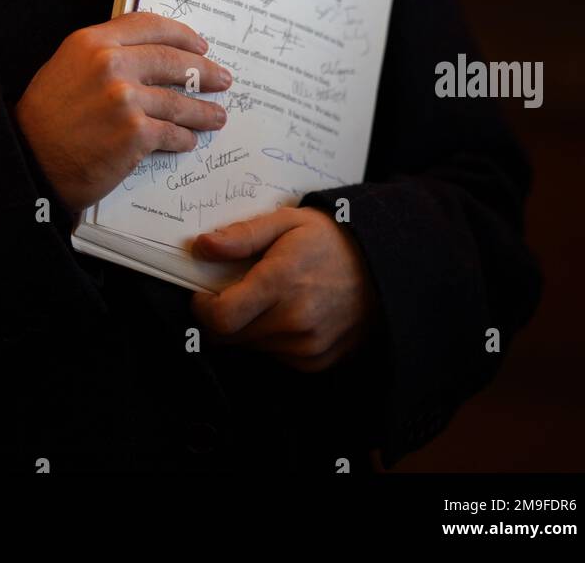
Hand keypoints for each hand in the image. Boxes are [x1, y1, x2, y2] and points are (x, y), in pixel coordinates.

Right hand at [13, 13, 231, 212]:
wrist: (27, 161)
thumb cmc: (43, 120)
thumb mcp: (66, 68)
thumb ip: (102, 56)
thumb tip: (144, 58)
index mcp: (92, 43)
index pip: (148, 26)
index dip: (180, 34)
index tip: (199, 45)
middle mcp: (110, 64)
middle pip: (172, 60)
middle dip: (204, 71)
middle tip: (221, 79)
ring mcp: (124, 99)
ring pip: (178, 101)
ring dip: (202, 111)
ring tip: (216, 117)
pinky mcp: (134, 134)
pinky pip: (171, 133)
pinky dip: (183, 138)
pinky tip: (187, 141)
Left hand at [189, 206, 380, 371]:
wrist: (382, 268)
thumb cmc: (330, 240)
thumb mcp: (286, 222)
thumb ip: (242, 235)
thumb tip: (201, 246)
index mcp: (281, 283)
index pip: (220, 318)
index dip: (202, 308)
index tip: (204, 292)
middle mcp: (293, 321)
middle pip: (230, 336)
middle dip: (223, 315)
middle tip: (236, 290)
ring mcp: (307, 346)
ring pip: (251, 347)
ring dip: (248, 327)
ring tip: (270, 298)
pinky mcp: (316, 362)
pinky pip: (275, 356)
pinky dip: (272, 338)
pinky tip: (289, 313)